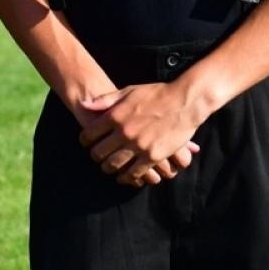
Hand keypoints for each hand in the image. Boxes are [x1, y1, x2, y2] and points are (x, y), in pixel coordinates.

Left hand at [78, 82, 203, 186]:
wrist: (185, 102)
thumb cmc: (156, 94)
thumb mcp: (128, 91)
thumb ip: (105, 100)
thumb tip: (84, 105)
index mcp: (115, 116)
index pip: (90, 134)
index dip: (85, 141)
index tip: (87, 143)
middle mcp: (124, 132)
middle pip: (99, 153)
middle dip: (95, 156)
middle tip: (97, 157)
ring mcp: (139, 146)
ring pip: (114, 165)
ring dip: (108, 169)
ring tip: (108, 168)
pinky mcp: (153, 156)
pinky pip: (135, 173)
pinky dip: (127, 177)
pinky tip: (124, 177)